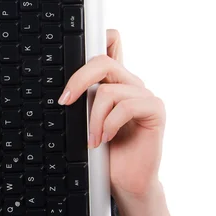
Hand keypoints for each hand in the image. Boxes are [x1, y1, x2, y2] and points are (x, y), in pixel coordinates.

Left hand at [58, 29, 166, 197]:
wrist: (125, 179)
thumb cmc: (104, 150)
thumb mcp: (84, 120)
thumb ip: (79, 98)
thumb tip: (60, 89)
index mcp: (113, 80)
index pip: (110, 43)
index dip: (97, 37)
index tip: (75, 50)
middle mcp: (129, 82)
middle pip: (103, 61)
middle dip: (78, 80)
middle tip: (65, 101)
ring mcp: (144, 95)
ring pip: (108, 91)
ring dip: (94, 118)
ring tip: (93, 137)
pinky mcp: (155, 110)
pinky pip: (127, 106)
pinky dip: (109, 124)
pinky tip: (106, 138)